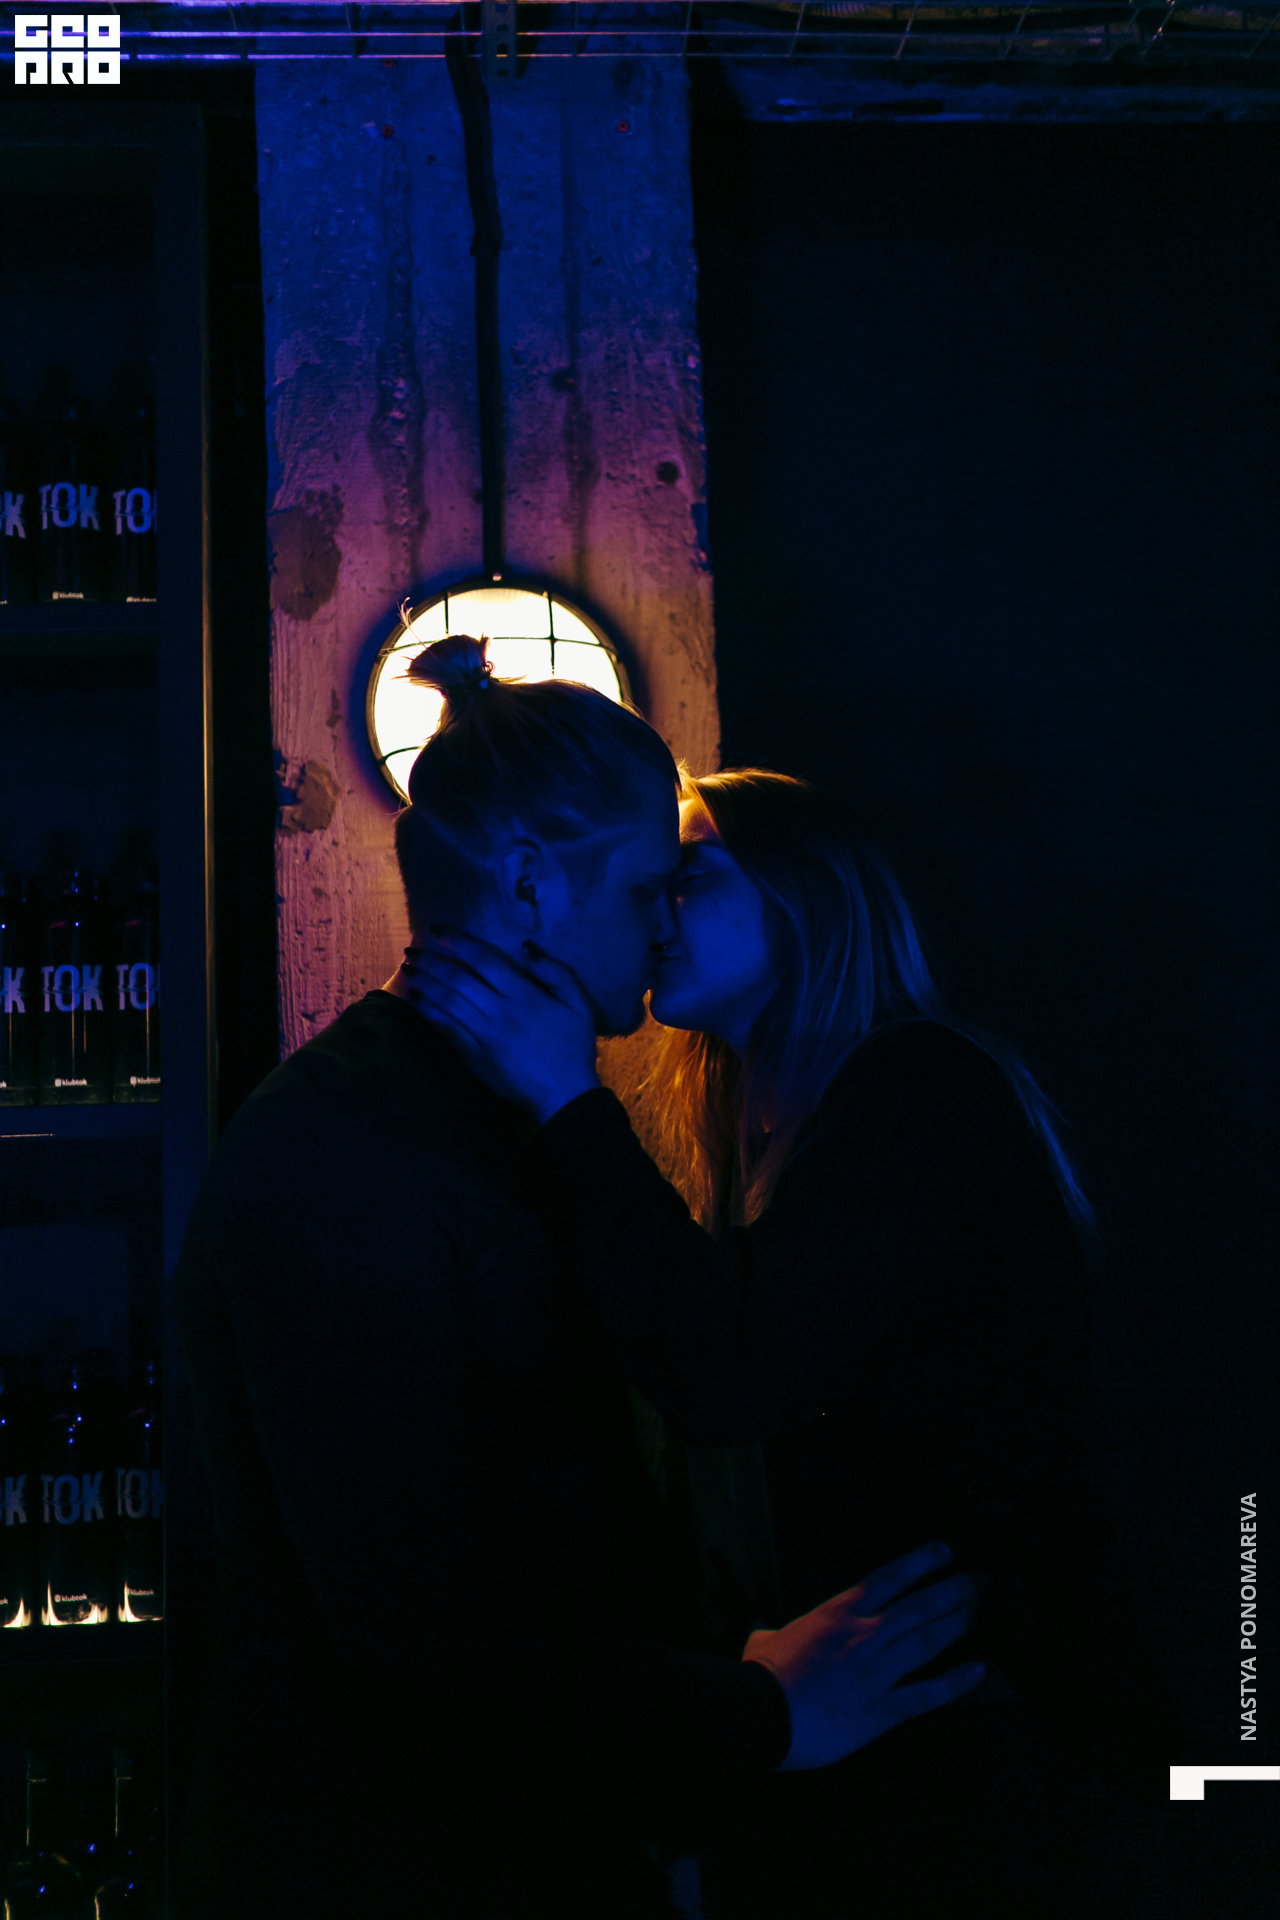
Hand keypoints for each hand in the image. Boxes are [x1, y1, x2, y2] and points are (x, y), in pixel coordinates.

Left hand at [403, 928, 600, 1123]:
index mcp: (523, 995)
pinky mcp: (474, 1056)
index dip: (457, 942)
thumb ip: (556, 973)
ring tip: (408, 970)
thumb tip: (527, 949)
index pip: (483, 959)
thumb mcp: (578, 1005)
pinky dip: (430, 1013)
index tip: (436, 930)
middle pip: (457, 979)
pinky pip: (446, 1030)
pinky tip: (418, 1001)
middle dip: (431, 961)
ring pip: (447, 1002)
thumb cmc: (573, 1048)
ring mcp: (483, 1035)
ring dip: (425, 983)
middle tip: (411, 949)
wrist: (563, 1096)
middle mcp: (498, 1011)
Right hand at [742, 1541, 983, 1770]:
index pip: (889, 1577)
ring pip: (928, 1641)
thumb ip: (771, 1634)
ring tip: (980, 1611)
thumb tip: (763, 1637)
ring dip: (957, 1624)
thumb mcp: (764, 1643)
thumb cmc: (761, 1676)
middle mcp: (865, 1635)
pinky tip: (980, 1671)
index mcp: (838, 1613)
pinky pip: (927, 1694)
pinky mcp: (883, 1710)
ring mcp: (877, 1671)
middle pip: (919, 1605)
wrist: (762, 1715)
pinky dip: (956, 1682)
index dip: (922, 1561)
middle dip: (953, 1590)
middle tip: (981, 1581)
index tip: (948, 1550)